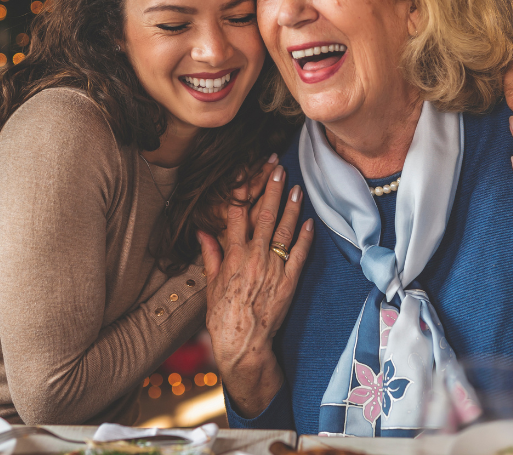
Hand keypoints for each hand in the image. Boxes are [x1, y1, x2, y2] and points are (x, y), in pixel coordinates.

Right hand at [198, 164, 314, 415]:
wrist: (243, 343)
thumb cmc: (223, 316)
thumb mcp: (212, 284)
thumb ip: (211, 254)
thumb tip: (203, 232)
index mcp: (233, 255)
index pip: (237, 214)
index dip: (242, 190)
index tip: (247, 172)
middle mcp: (254, 257)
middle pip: (264, 215)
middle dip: (271, 189)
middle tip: (277, 168)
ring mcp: (274, 268)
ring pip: (284, 230)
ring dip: (291, 207)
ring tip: (296, 187)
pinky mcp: (289, 281)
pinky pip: (299, 254)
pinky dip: (305, 237)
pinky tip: (309, 221)